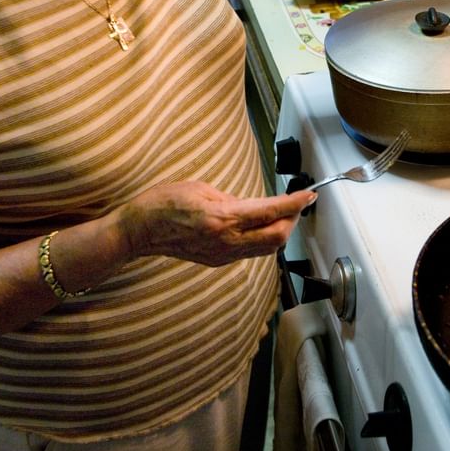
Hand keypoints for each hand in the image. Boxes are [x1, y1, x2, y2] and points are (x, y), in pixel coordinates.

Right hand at [118, 181, 316, 265]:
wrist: (140, 231)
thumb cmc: (164, 203)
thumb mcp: (201, 189)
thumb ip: (232, 199)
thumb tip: (253, 205)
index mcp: (222, 218)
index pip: (270, 212)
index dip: (294, 203)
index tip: (309, 195)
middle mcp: (226, 241)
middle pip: (276, 236)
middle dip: (293, 220)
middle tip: (298, 204)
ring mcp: (222, 255)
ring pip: (266, 248)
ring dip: (280, 231)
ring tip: (284, 214)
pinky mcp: (217, 261)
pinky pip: (250, 252)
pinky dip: (263, 239)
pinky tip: (261, 226)